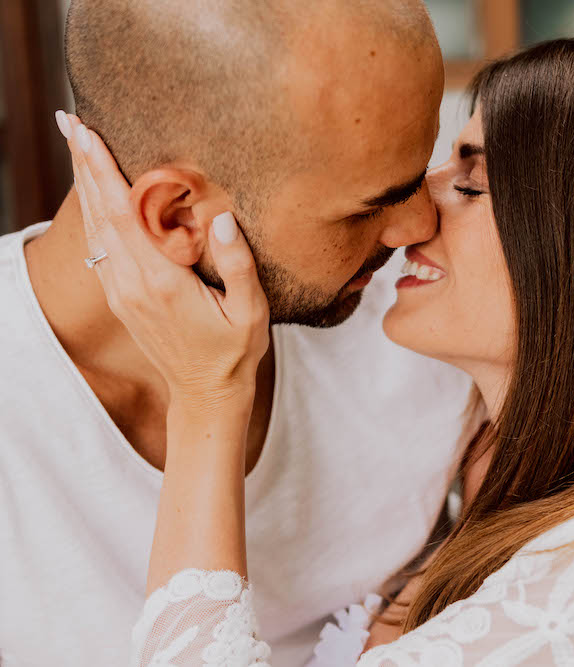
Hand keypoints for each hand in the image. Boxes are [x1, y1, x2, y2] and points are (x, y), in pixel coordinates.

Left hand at [58, 112, 268, 407]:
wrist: (205, 393)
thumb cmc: (234, 351)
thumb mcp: (251, 311)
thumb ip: (238, 264)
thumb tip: (223, 218)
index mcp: (161, 281)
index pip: (123, 214)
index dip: (103, 170)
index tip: (87, 133)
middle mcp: (131, 284)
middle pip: (99, 212)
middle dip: (84, 164)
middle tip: (70, 120)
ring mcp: (121, 292)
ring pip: (94, 227)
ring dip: (85, 184)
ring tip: (77, 146)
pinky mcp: (121, 298)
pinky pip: (100, 245)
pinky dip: (94, 212)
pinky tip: (96, 194)